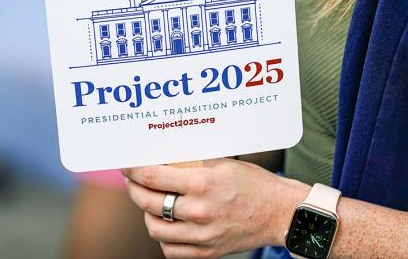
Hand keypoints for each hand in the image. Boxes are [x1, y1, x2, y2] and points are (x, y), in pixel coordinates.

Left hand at [123, 159, 308, 258]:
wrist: (280, 213)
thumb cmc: (254, 183)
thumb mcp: (222, 163)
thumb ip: (191, 163)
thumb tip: (163, 158)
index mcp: (203, 184)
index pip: (153, 177)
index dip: (133, 170)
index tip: (127, 165)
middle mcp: (199, 212)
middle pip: (148, 203)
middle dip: (134, 189)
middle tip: (133, 180)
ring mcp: (202, 236)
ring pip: (154, 228)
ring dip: (147, 213)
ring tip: (150, 201)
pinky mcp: (207, 253)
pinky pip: (170, 250)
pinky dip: (163, 236)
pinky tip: (167, 223)